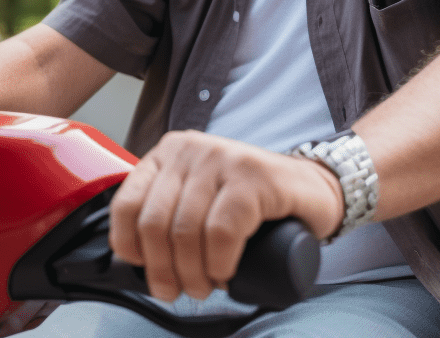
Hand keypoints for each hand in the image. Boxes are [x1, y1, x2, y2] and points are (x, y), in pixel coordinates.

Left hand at [108, 130, 343, 301]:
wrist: (312, 187)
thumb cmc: (253, 201)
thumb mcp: (200, 196)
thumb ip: (169, 210)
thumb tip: (135, 258)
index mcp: (169, 153)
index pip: (126, 204)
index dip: (130, 247)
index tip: (145, 270)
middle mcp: (191, 149)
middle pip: (155, 223)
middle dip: (164, 270)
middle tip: (180, 290)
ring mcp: (223, 158)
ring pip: (186, 230)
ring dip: (193, 273)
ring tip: (206, 286)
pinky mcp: (253, 176)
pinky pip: (222, 229)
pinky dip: (220, 261)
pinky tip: (226, 271)